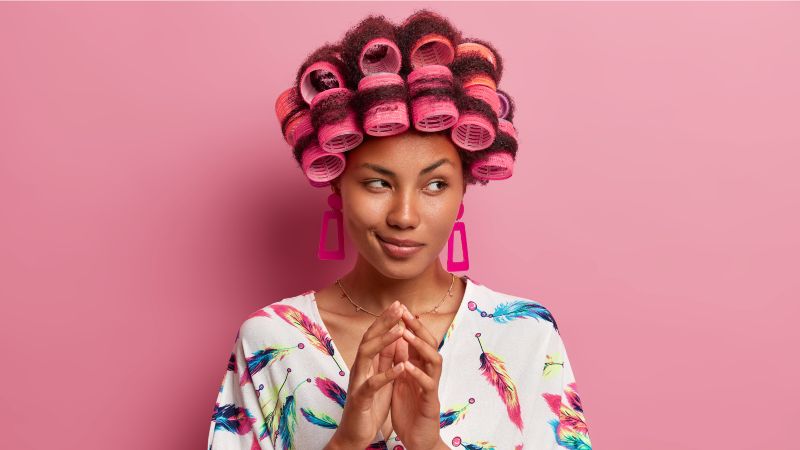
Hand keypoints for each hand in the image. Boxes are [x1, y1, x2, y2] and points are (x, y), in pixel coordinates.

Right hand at [332, 300, 406, 448]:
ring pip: (367, 355)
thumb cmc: (369, 406)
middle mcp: (359, 369)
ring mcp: (358, 382)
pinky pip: (373, 384)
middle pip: (368, 338)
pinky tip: (401, 366)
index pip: (374, 336)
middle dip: (384, 322)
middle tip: (398, 306)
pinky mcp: (361, 399)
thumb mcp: (380, 378)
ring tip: (400, 329)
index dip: (385, 319)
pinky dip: (387, 374)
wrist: (355, 434)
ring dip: (384, 341)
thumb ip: (384, 359)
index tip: (398, 304)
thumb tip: (394, 337)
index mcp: (365, 364)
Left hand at [390, 305, 444, 449]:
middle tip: (405, 312)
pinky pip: (427, 385)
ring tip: (407, 334)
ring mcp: (431, 388)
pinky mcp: (430, 403)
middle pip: (429, 344)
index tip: (399, 307)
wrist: (418, 439)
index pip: (418, 341)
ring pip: (433, 361)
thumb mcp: (403, 381)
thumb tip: (397, 339)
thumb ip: (403, 362)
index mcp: (419, 368)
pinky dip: (418, 375)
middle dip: (417, 327)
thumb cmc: (410, 410)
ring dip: (420, 346)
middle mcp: (429, 374)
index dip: (410, 324)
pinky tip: (408, 367)